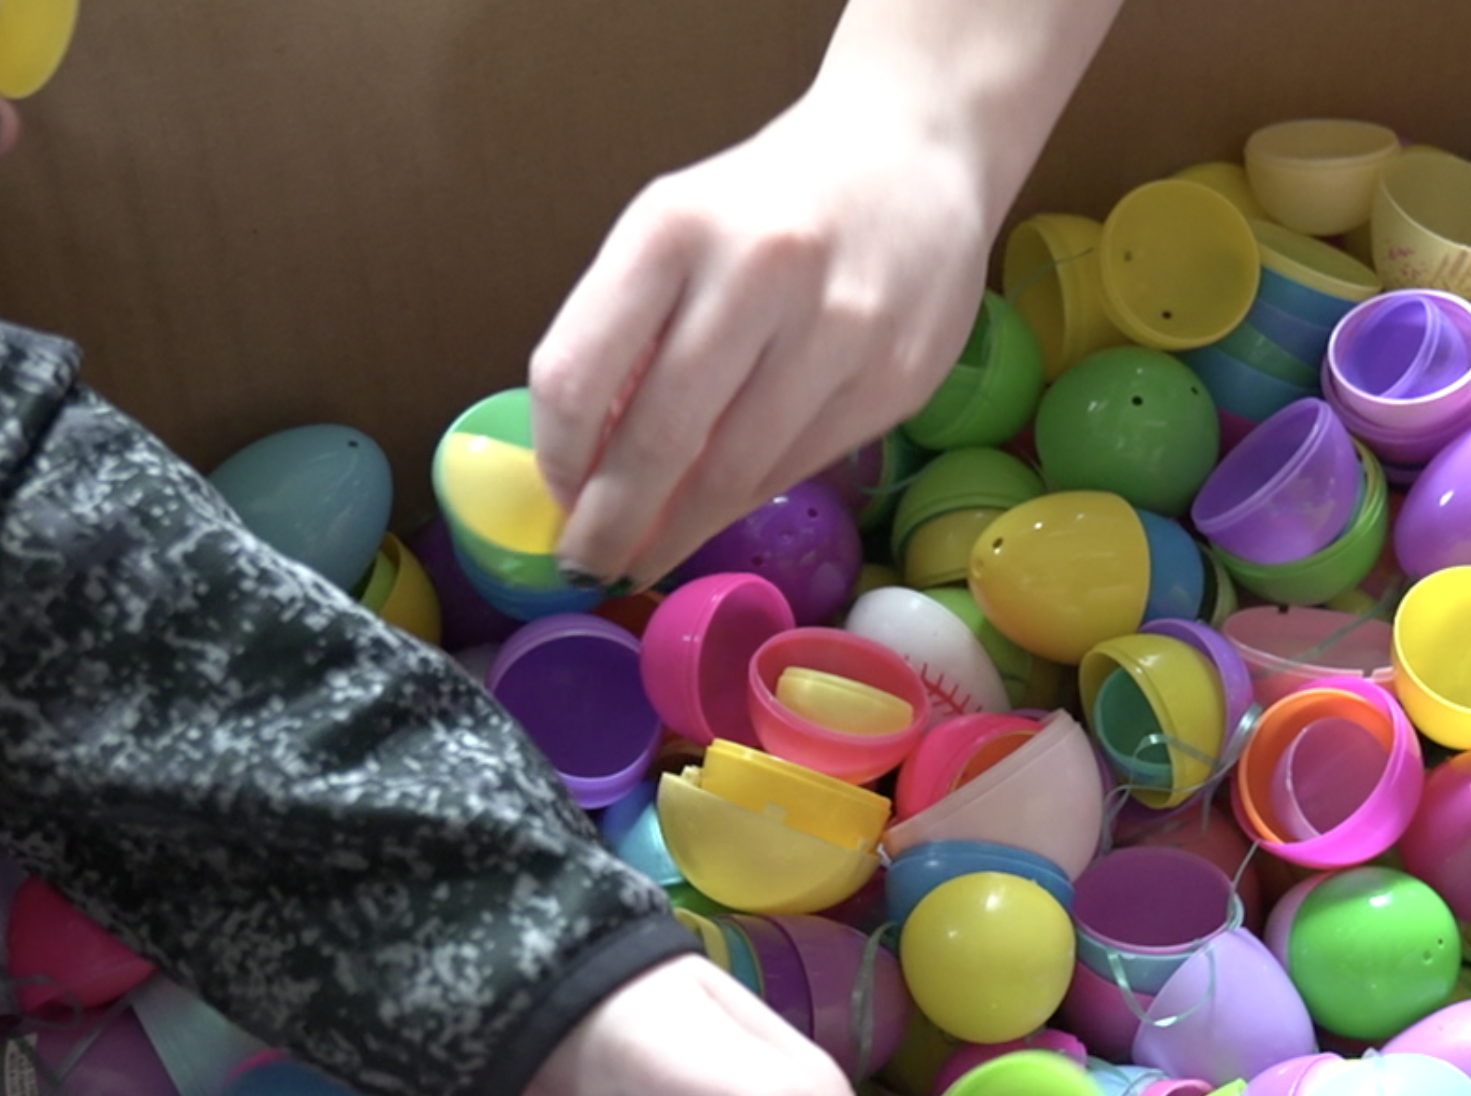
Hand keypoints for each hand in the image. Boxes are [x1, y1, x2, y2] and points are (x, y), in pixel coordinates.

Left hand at [527, 88, 1000, 589]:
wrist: (913, 154)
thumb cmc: (770, 202)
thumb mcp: (677, 231)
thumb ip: (629, 330)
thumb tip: (586, 465)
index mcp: (673, 227)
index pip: (577, 373)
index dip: (557, 457)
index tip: (557, 495)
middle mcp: (757, 271)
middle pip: (656, 440)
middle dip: (611, 523)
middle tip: (588, 566)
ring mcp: (838, 328)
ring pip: (735, 471)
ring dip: (680, 530)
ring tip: (648, 555)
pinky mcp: (896, 377)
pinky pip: (800, 465)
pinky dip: (749, 498)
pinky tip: (722, 505)